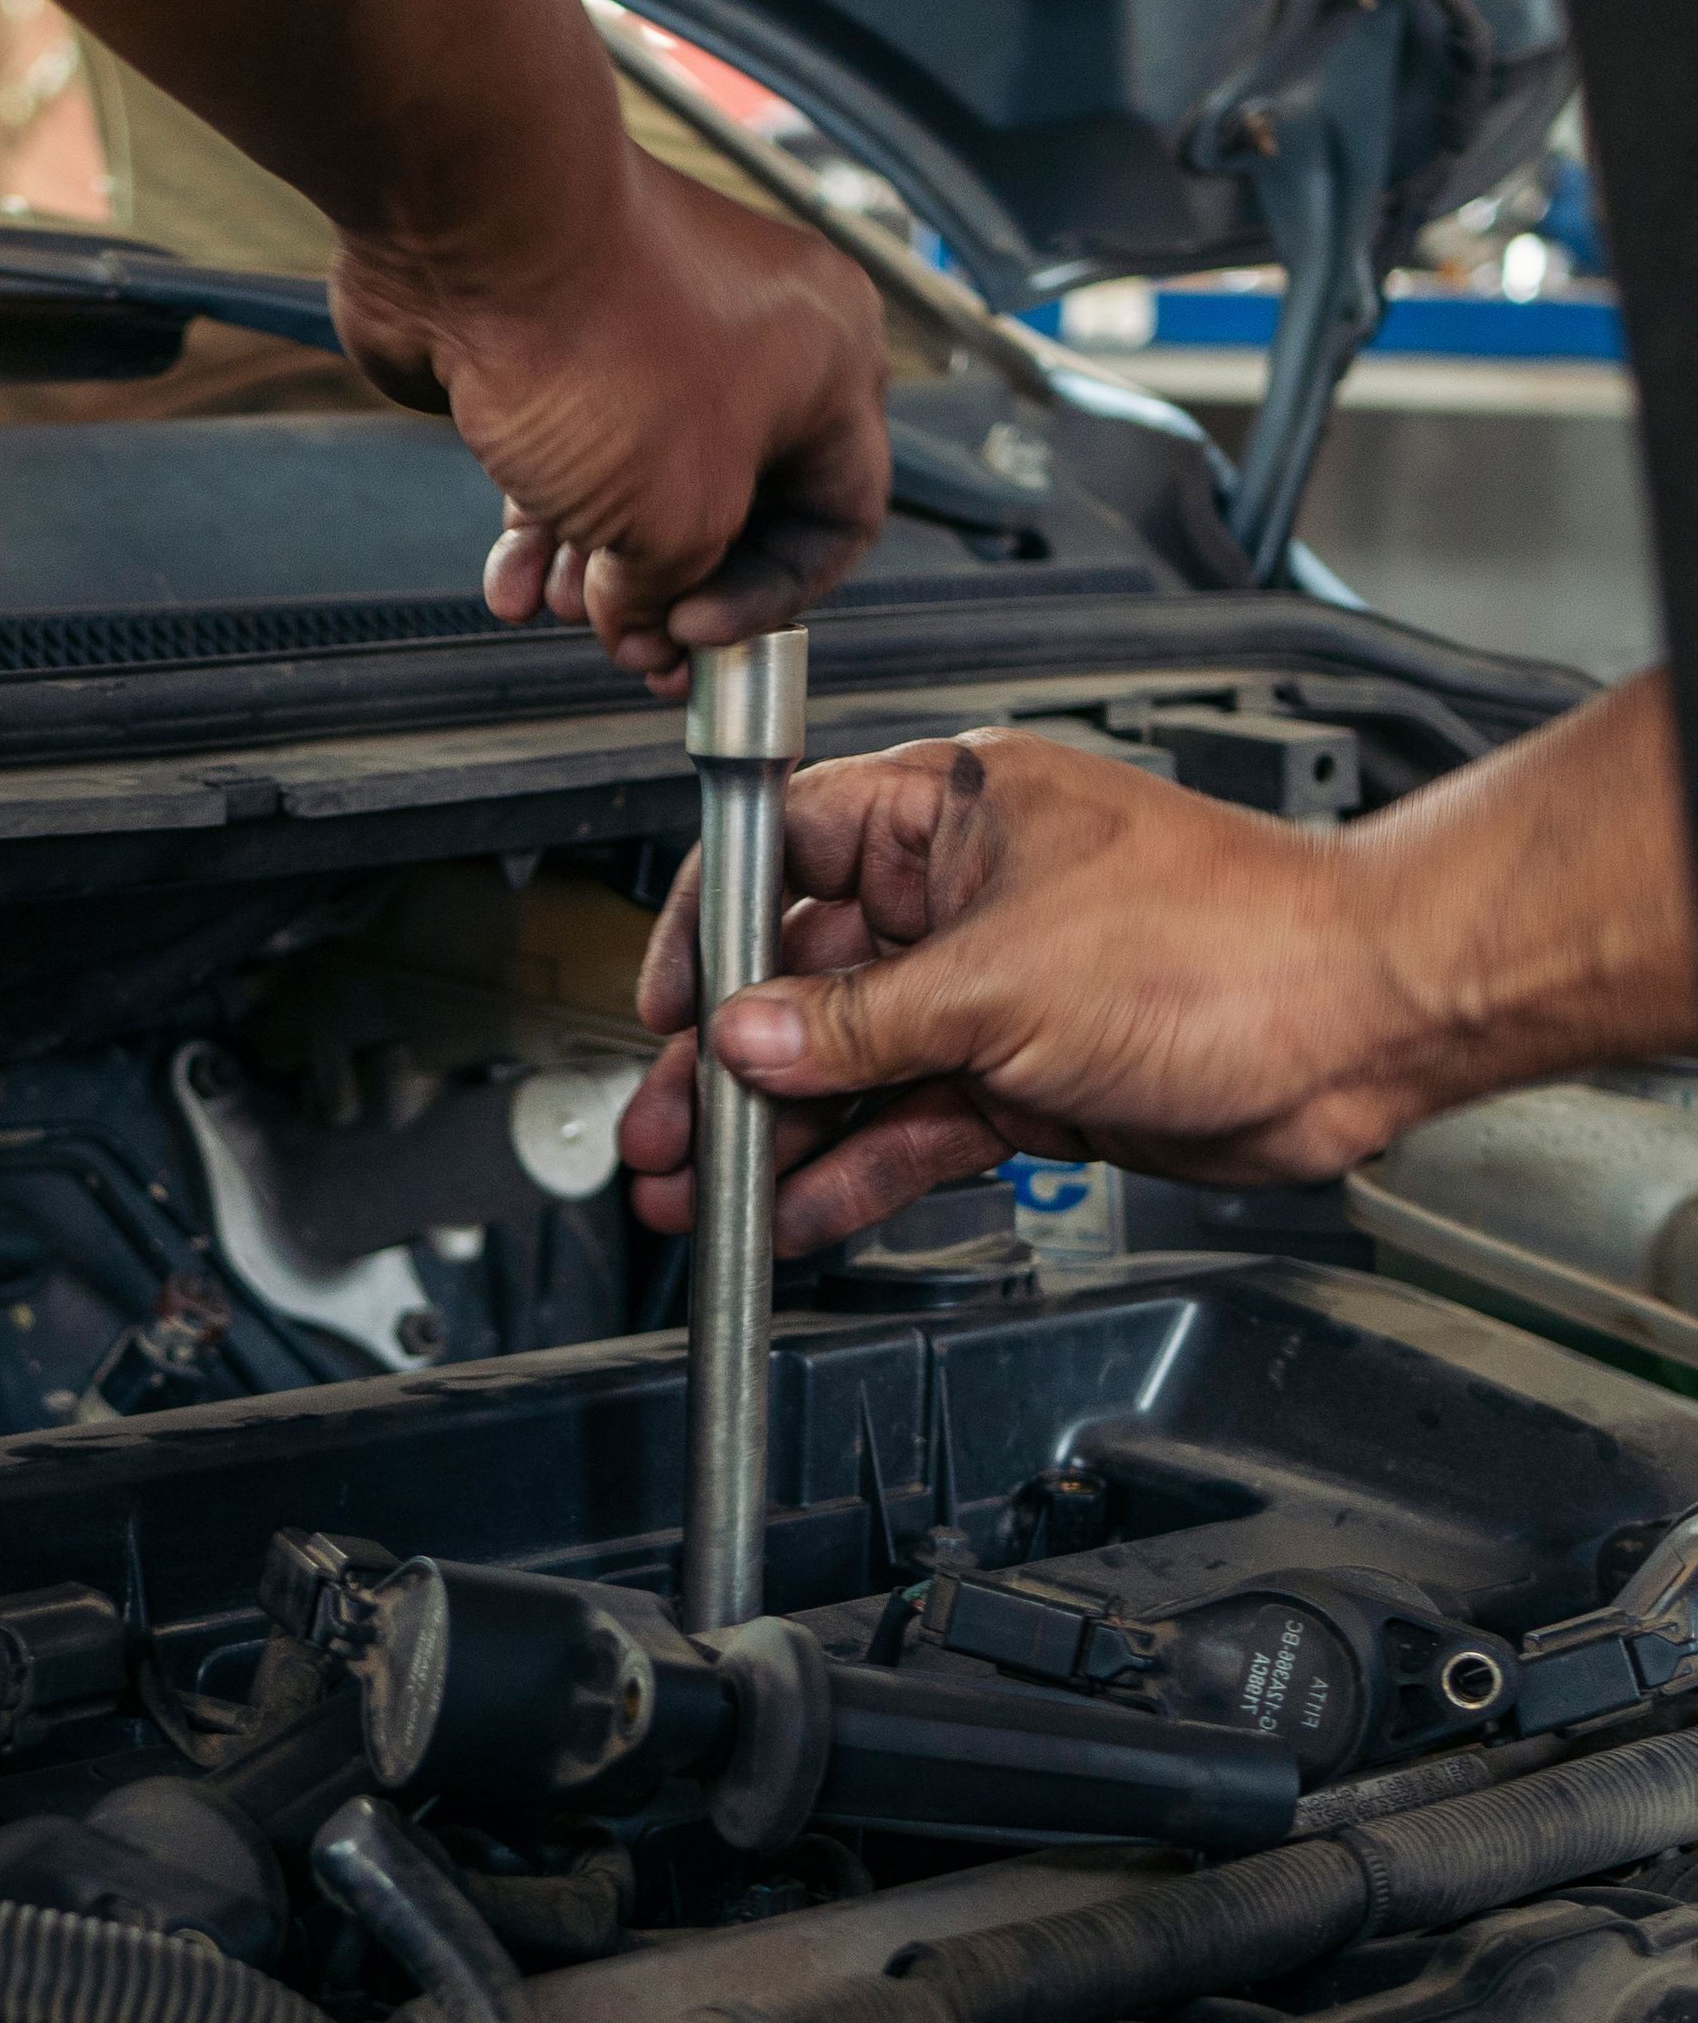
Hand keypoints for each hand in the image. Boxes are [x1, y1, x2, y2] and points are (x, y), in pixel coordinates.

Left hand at [331, 146, 888, 694]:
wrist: (471, 227)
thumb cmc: (605, 354)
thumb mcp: (676, 522)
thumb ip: (671, 592)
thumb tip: (635, 619)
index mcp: (828, 363)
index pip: (839, 516)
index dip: (773, 598)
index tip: (698, 639)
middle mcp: (753, 340)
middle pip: (737, 510)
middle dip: (675, 594)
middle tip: (630, 651)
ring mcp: (652, 337)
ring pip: (644, 491)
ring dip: (600, 570)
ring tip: (558, 608)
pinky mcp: (564, 346)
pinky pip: (571, 456)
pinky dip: (542, 524)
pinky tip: (509, 582)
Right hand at [620, 728, 1441, 1253]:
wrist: (1361, 1024)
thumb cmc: (1230, 939)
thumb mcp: (1002, 978)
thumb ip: (860, 1020)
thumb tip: (747, 1037)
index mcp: (953, 810)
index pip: (787, 846)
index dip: (713, 929)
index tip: (663, 1004)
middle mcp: (965, 895)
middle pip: (806, 978)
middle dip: (726, 1065)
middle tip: (662, 1135)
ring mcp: (997, 990)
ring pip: (854, 1067)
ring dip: (779, 1134)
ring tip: (703, 1198)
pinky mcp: (1032, 1073)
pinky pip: (917, 1124)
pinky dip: (860, 1170)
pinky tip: (799, 1213)